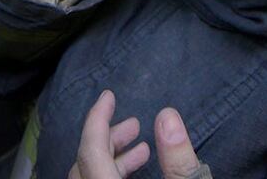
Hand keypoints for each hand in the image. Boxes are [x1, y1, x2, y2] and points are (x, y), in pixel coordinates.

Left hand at [68, 91, 204, 178]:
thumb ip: (180, 163)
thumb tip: (168, 116)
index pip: (91, 152)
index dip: (97, 120)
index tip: (108, 96)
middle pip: (86, 163)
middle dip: (108, 139)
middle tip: (133, 125)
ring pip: (89, 177)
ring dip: (111, 158)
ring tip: (141, 148)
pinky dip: (110, 173)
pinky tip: (138, 171)